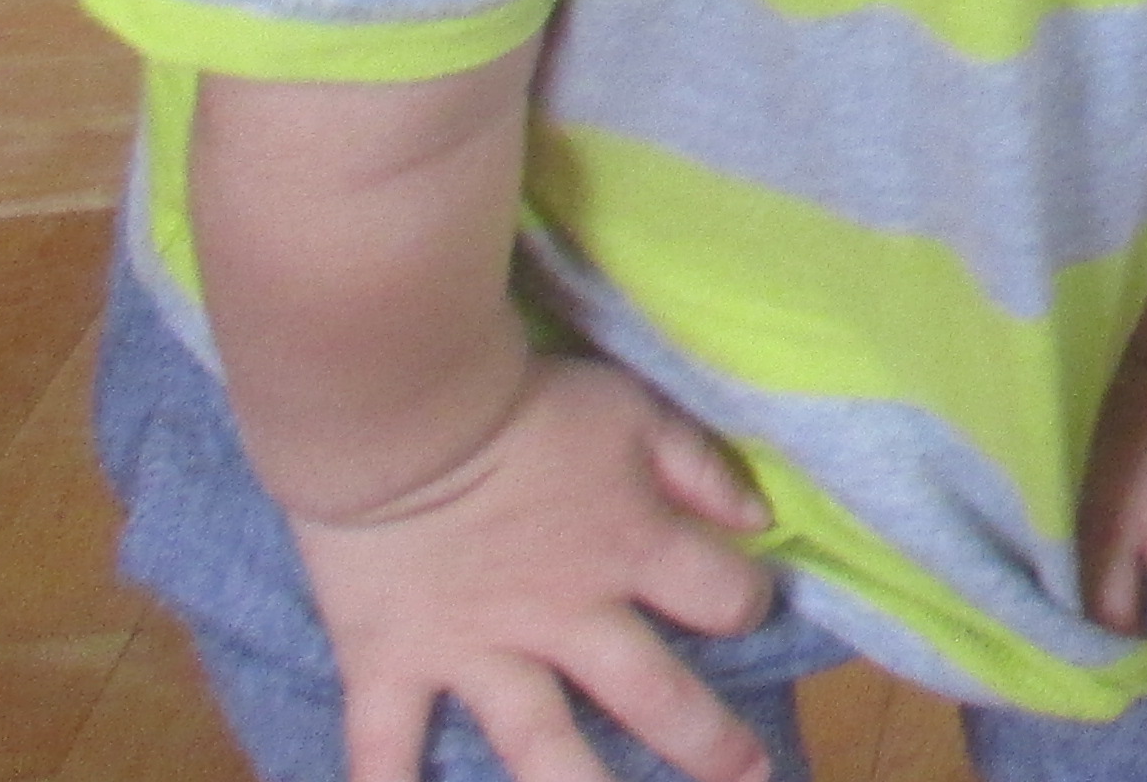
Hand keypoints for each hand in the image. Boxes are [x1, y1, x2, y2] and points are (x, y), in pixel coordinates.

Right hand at [286, 353, 776, 781]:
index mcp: (630, 550)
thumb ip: (700, 467)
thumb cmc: (525, 402)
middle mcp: (565, 618)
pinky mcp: (393, 664)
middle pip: (654, 697)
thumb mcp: (634, 411)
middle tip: (752, 774)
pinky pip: (386, 748)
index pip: (722, 597)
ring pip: (542, 747)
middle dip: (708, 741)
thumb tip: (760, 522)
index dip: (746, 603)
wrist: (403, 414)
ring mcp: (479, 652)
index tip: (746, 608)